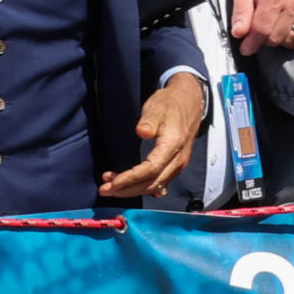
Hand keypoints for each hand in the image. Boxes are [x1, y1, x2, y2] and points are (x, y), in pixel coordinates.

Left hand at [99, 73, 204, 197]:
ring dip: (131, 189)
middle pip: (152, 183)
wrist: (189, 103)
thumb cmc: (169, 104)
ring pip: (154, 185)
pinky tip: (127, 184)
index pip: (151, 168)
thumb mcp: (157, 107)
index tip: (113, 182)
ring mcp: (177, 165)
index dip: (132, 178)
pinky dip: (141, 185)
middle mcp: (178, 160)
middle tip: (104, 190)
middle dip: (127, 189)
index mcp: (173, 145)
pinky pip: (158, 182)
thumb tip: (142, 131)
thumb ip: (149, 121)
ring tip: (109, 186)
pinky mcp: (174, 166)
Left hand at [231, 0, 293, 52]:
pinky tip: (285, 31)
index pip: (262, 30)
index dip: (251, 43)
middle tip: (257, 34)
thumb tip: (238, 33)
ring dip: (277, 40)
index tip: (245, 48)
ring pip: (290, 41)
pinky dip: (293, 41)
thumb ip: (240, 11)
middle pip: (275, 38)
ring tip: (271, 29)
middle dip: (262, 41)